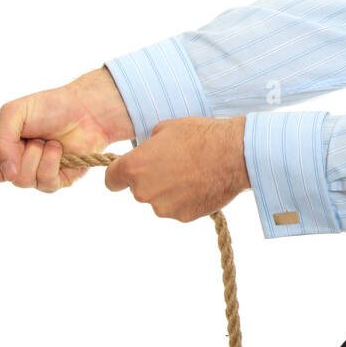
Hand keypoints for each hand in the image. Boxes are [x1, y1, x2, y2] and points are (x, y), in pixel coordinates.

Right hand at [0, 66, 136, 191]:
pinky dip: (51, 161)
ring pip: (21, 180)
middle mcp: (11, 162)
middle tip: (29, 135)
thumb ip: (0, 140)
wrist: (86, 110)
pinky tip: (58, 148)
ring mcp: (32, 174)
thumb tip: (6, 173)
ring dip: (35, 154)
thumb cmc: (49, 107)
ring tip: (46, 140)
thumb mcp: (14, 113)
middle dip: (13, 152)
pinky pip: (44, 182)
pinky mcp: (55, 182)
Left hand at [104, 116, 249, 221]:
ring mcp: (163, 207)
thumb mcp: (165, 129)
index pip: (111, 180)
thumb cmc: (201, 136)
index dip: (118, 177)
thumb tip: (146, 156)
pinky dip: (185, 200)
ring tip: (192, 173)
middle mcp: (143, 191)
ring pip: (158, 200)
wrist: (234, 154)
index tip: (125, 176)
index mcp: (134, 167)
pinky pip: (177, 208)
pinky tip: (200, 184)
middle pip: (138, 190)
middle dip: (151, 180)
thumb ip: (147, 147)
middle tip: (174, 165)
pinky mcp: (182, 217)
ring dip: (169, 191)